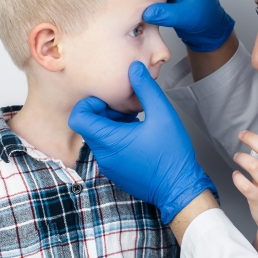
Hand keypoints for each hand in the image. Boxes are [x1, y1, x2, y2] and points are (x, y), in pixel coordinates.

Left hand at [68, 61, 216, 223]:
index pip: (78, 117)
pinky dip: (117, 138)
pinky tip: (139, 135)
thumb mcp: (163, 114)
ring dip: (112, 125)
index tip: (110, 100)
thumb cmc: (172, 154)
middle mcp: (103, 155)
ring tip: (136, 121)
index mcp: (109, 140)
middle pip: (89, 125)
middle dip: (105, 111)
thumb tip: (134, 69)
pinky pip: (107, 149)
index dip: (90, 103)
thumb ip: (145, 88)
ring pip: (99, 137)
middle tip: (128, 109)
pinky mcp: (115, 172)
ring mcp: (108, 166)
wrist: (179, 188)